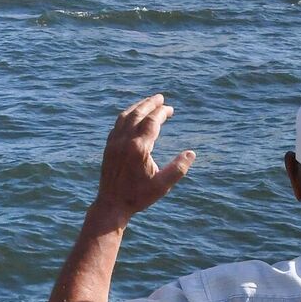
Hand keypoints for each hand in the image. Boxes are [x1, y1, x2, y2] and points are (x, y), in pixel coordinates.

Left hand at [91, 94, 195, 224]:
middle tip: (160, 97)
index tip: (170, 109)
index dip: (162, 112)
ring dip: (137, 107)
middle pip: (138, 114)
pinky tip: (132, 116)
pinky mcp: (108, 147)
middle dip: (150, 103)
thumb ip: (178, 169)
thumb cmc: (138, 196)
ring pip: (125, 117)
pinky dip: (127, 115)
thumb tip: (191, 153)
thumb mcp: (162, 185)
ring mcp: (114, 143)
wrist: (111, 204)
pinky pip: (117, 124)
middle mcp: (124, 141)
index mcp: (139, 148)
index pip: (152, 122)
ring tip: (147, 102)